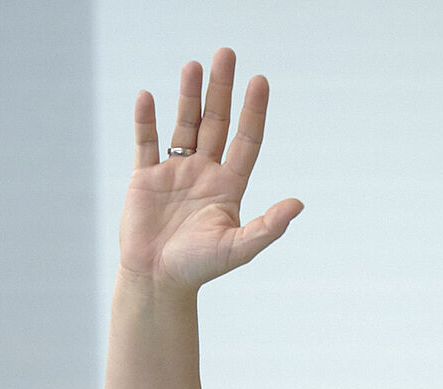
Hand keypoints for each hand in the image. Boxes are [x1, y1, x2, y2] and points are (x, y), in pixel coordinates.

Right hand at [119, 48, 303, 291]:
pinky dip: (146, 120)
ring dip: (188, 95)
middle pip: (215, 122)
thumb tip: (298, 204)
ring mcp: (174, 173)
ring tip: (193, 65)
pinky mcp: (144, 178)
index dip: (253, 110)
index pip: (246, 139)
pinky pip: (146, 142)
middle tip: (226, 54)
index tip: (260, 80)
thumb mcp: (238, 248)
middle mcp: (205, 172)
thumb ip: (267, 227)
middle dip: (221, 89)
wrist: (156, 281)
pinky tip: (148, 96)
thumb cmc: (199, 268)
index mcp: (229, 185)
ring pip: (183, 125)